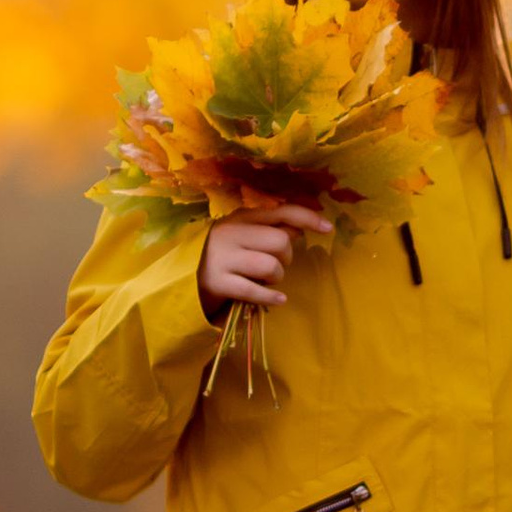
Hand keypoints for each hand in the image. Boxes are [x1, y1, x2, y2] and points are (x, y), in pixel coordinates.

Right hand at [199, 203, 332, 314]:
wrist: (183, 282)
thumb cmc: (223, 258)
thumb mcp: (244, 237)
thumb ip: (270, 230)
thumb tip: (300, 228)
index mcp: (239, 217)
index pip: (281, 211)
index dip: (308, 218)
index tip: (328, 227)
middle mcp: (230, 232)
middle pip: (281, 242)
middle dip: (287, 257)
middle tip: (276, 265)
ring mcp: (222, 257)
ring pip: (271, 266)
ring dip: (277, 278)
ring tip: (267, 281)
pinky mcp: (218, 282)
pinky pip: (256, 290)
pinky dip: (271, 297)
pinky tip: (278, 300)